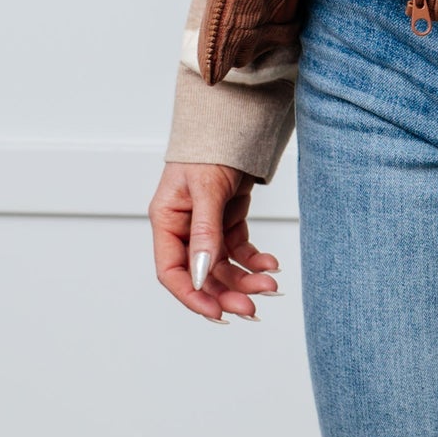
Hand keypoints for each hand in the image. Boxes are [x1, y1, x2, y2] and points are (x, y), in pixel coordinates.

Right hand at [149, 161, 280, 321]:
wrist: (234, 122)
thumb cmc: (209, 149)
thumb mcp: (206, 190)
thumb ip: (205, 233)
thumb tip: (203, 274)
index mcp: (167, 221)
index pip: (171, 271)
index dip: (192, 296)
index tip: (216, 314)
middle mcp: (184, 229)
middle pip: (201, 275)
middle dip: (226, 294)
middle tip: (252, 309)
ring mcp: (207, 228)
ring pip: (224, 268)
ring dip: (246, 280)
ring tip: (269, 285)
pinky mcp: (227, 222)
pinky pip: (240, 251)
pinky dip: (255, 261)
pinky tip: (271, 265)